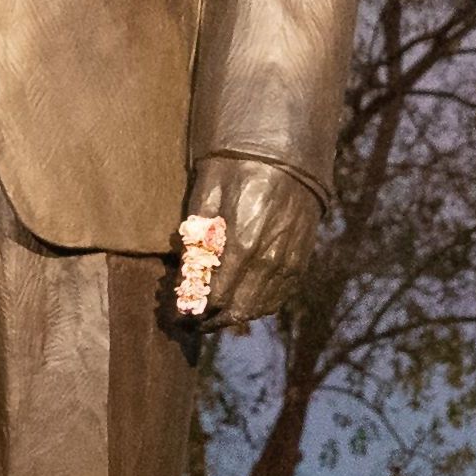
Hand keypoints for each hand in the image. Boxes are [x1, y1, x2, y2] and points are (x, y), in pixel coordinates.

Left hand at [178, 156, 322, 329]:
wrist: (289, 154)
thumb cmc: (239, 165)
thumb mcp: (207, 190)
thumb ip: (196, 233)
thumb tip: (184, 276)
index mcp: (240, 243)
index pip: (212, 297)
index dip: (191, 312)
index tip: (175, 316)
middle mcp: (267, 260)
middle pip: (234, 311)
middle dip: (208, 321)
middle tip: (190, 322)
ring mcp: (287, 263)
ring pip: (257, 309)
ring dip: (231, 317)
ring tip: (212, 315)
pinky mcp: (299, 261)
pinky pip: (278, 298)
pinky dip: (257, 307)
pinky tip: (241, 304)